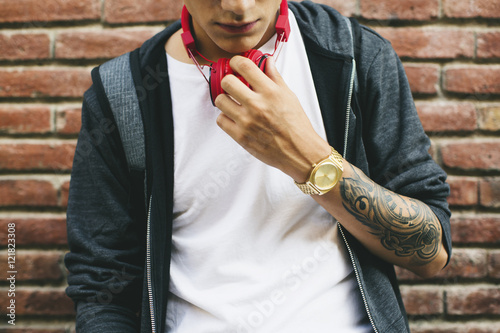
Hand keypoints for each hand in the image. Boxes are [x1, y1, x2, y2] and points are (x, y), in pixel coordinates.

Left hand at [214, 55, 330, 181]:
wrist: (299, 151)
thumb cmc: (296, 125)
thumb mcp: (289, 96)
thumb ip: (275, 77)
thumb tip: (267, 61)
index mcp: (270, 92)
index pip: (244, 66)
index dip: (236, 62)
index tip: (235, 64)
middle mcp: (257, 105)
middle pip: (227, 82)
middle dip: (229, 81)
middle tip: (234, 86)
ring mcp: (247, 121)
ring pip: (220, 101)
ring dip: (225, 100)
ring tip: (234, 103)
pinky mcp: (241, 136)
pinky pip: (221, 120)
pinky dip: (225, 117)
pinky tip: (234, 118)